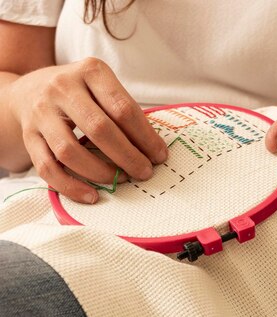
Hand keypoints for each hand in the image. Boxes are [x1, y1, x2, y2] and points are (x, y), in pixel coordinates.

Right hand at [8, 57, 167, 202]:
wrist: (30, 89)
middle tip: (145, 172)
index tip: (160, 156)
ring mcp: (41, 112)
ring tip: (121, 180)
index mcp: (91, 72)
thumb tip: (154, 149)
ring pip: (70, 151)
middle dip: (128, 157)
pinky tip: (92, 195)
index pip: (123, 109)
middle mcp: (62, 88)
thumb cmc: (81, 93)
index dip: (145, 137)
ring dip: (101, 172)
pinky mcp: (28, 136)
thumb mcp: (103, 86)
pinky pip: (48, 167)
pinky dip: (71, 186)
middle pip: (99, 129)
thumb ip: (124, 111)